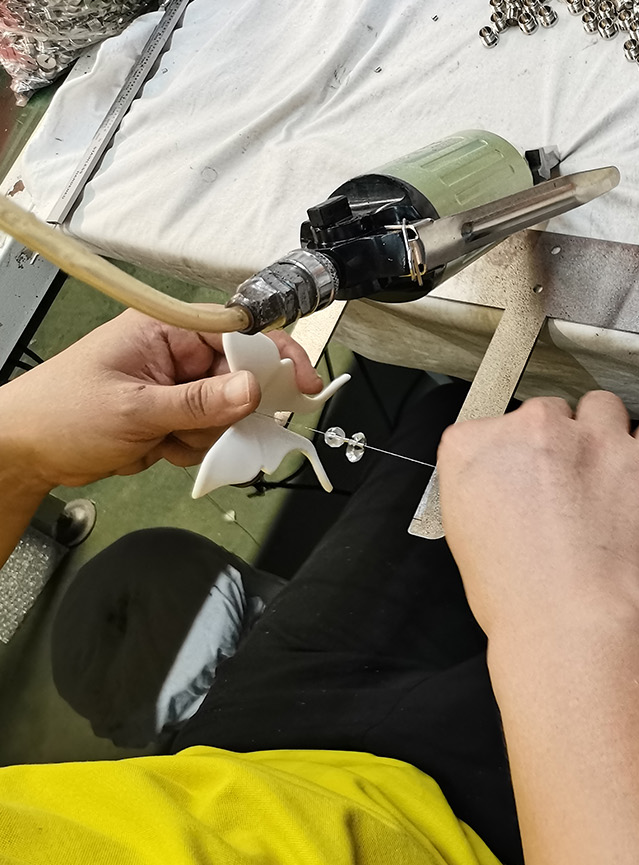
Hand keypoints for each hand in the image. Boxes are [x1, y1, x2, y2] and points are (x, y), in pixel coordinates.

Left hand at [0, 309, 320, 492]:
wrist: (25, 451)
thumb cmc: (57, 413)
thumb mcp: (135, 409)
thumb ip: (199, 402)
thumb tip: (251, 389)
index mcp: (165, 329)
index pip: (239, 333)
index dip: (274, 357)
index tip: (301, 384)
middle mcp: (174, 351)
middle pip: (240, 377)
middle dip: (228, 410)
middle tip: (206, 428)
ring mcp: (175, 384)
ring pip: (228, 411)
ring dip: (207, 434)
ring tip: (167, 439)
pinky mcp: (174, 412)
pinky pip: (211, 431)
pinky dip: (196, 446)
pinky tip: (163, 447)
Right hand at [437, 391, 638, 642]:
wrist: (571, 626)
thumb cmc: (517, 599)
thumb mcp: (465, 535)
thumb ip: (484, 489)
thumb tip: (510, 486)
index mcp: (472, 448)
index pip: (491, 428)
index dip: (514, 458)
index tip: (524, 484)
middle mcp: (531, 428)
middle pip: (549, 413)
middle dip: (559, 445)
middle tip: (569, 491)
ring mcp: (592, 438)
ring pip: (602, 407)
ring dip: (605, 434)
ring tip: (609, 478)